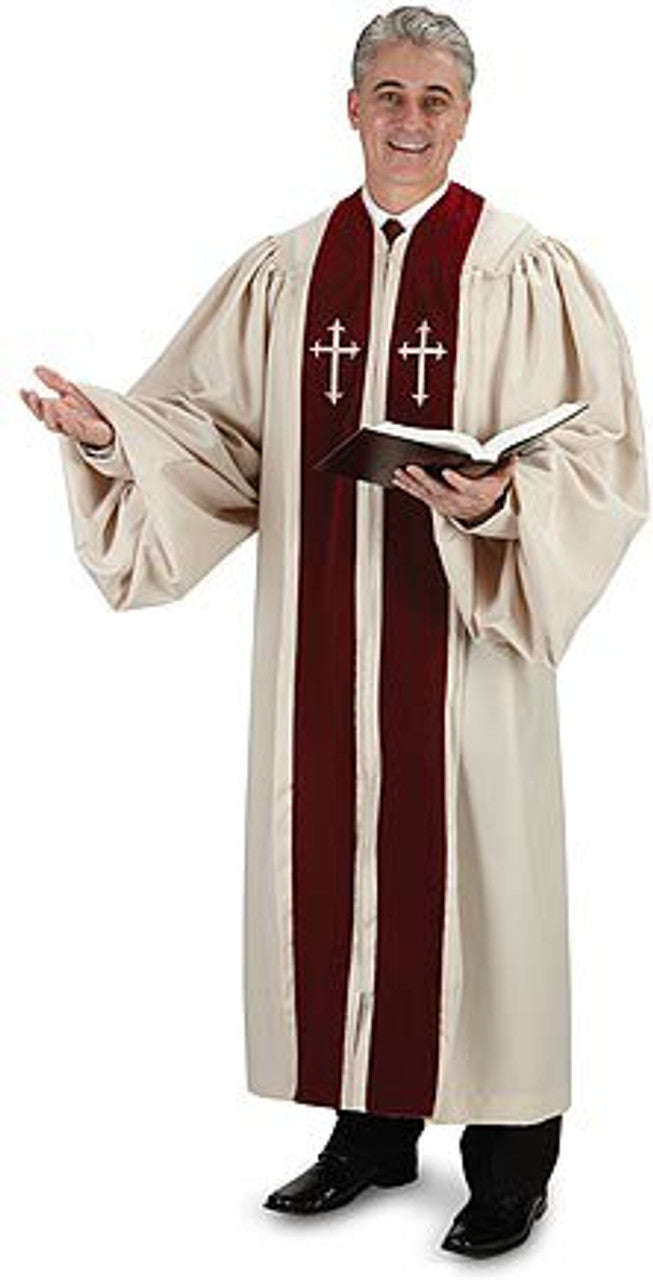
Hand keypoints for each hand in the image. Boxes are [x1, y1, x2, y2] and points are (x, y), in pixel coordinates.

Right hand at [18, 365, 114, 448]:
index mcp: (53, 412)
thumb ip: (54, 381)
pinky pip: (78, 431)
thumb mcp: (69, 390)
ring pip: (58, 427)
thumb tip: (36, 368)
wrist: (105, 424)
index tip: (23, 389)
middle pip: (44, 418)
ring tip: (53, 404)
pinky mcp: (87, 435)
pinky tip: (71, 417)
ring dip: (54, 416)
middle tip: (35, 397)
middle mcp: (60, 423)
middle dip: (38, 408)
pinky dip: (73, 424)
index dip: (28, 400)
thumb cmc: (84, 408)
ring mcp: (72, 430)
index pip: (36, 408)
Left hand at [392, 454, 515, 525]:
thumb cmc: (488, 491)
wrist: (481, 513)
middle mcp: (456, 501)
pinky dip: (408, 487)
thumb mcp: (500, 480)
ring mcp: (443, 503)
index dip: (456, 481)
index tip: (447, 472)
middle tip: (410, 466)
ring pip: (425, 493)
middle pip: (438, 489)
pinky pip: (420, 495)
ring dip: (411, 482)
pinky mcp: (434, 503)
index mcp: (473, 494)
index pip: (464, 487)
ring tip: (398, 470)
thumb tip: (513, 455)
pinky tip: (398, 478)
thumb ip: (505, 468)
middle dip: (423, 478)